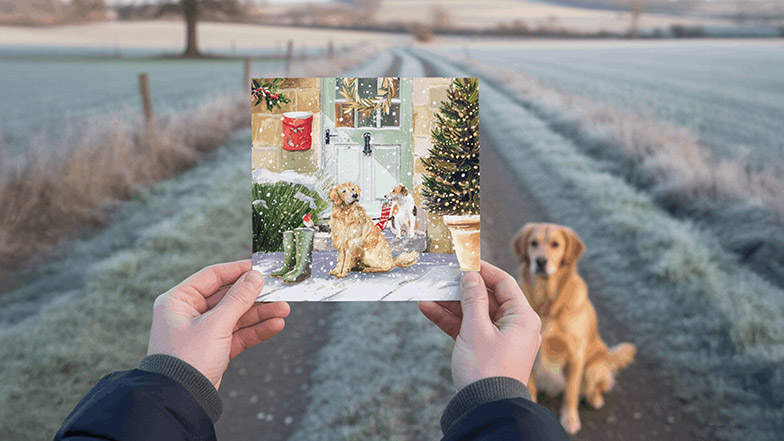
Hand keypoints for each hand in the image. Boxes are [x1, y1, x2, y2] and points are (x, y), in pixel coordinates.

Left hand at [147, 260, 289, 388]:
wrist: (181, 401)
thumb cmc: (187, 360)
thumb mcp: (215, 325)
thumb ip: (238, 299)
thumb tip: (255, 276)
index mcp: (178, 300)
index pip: (212, 276)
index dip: (237, 271)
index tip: (260, 268)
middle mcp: (188, 313)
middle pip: (228, 297)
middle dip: (255, 297)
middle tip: (279, 291)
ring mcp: (202, 331)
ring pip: (236, 316)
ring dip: (260, 314)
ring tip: (284, 310)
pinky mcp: (214, 348)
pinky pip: (238, 334)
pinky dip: (256, 331)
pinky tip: (275, 326)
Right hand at [419, 261, 540, 390]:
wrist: (485, 408)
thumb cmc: (486, 369)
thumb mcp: (476, 328)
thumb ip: (472, 299)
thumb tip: (470, 276)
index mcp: (523, 317)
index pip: (504, 283)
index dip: (483, 269)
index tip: (464, 259)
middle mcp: (515, 326)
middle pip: (487, 297)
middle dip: (461, 288)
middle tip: (442, 276)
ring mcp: (500, 338)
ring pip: (475, 312)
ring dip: (451, 303)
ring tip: (429, 293)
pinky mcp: (486, 349)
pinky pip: (469, 328)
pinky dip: (451, 320)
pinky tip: (429, 309)